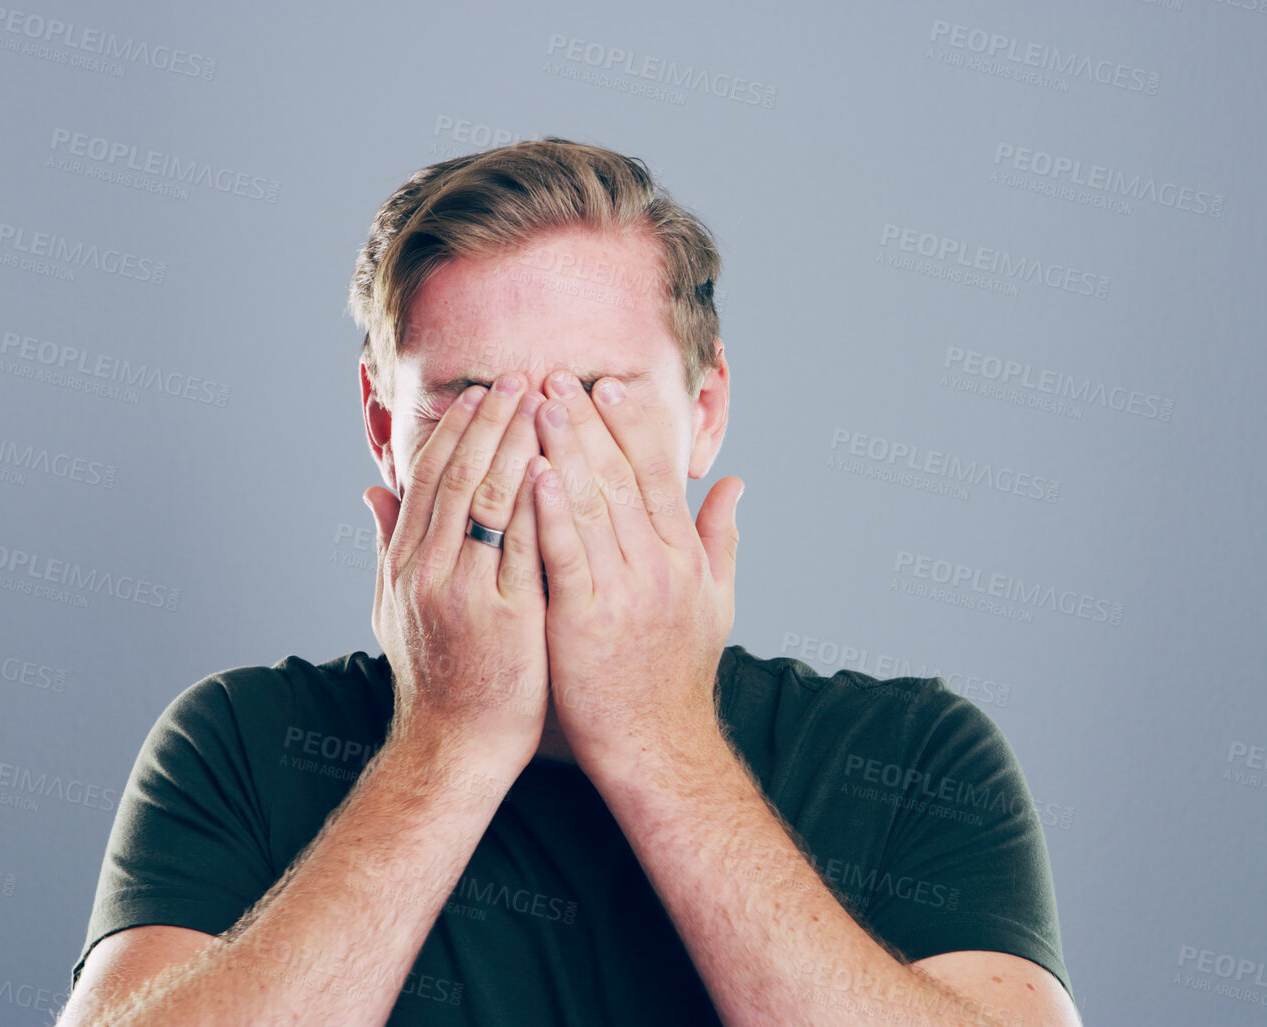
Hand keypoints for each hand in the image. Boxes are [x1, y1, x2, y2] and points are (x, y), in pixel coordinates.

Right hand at [364, 373, 551, 768]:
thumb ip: (387, 546)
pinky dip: (541, 500)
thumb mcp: (395, 609)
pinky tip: (561, 464)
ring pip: (491, 499)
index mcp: (406, 563)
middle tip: (521, 377)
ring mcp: (467, 592)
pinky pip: (526, 544)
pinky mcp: (508, 616)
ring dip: (519, 443)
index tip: (482, 393)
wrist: (455, 748)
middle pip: (459, 476)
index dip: (455, 430)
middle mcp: (429, 571)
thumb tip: (369, 494)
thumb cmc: (436, 679)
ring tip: (546, 402)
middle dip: (492, 421)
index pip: (428, 477)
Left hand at [530, 370, 744, 772]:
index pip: (655, 475)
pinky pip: (566, 555)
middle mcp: (658, 565)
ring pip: (591, 505)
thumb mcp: (716, 602)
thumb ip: (722, 538)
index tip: (607, 386)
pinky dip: (549, 511)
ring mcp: (623, 591)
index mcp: (683, 556)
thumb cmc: (677, 677)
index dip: (631, 427)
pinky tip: (532, 473)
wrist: (658, 747)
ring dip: (563, 449)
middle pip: (619, 477)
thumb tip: (735, 483)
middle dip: (586, 423)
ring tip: (536, 404)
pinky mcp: (585, 620)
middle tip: (557, 377)